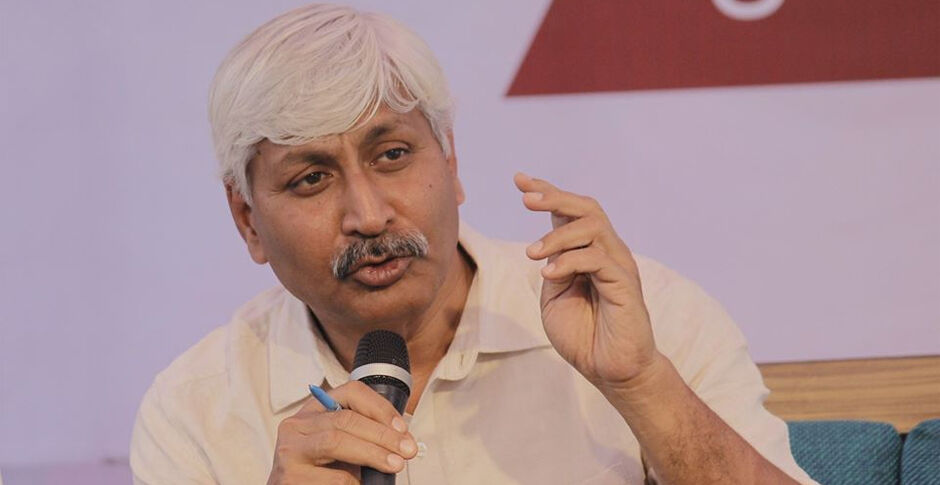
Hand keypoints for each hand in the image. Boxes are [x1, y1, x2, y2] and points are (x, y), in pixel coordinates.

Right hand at [267, 381, 417, 483]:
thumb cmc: (322, 473)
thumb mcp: (342, 448)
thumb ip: (363, 437)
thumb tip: (402, 442)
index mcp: (314, 411)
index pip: (351, 392)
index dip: (380, 407)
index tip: (401, 428)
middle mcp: (296, 426)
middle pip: (345, 418)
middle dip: (382, 434)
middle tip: (406, 451)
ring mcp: (289, 451)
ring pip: (336, 441)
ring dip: (372, 453)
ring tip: (393, 465)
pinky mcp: (289, 478)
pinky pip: (332, 477)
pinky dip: (353, 481)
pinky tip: (359, 484)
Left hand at [514, 173, 663, 393]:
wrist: (611, 370)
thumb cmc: (583, 335)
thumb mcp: (555, 299)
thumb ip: (552, 270)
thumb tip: (546, 250)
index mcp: (587, 252)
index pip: (569, 213)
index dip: (547, 192)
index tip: (519, 179)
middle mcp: (607, 251)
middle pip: (586, 208)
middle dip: (554, 198)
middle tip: (526, 198)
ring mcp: (619, 265)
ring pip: (593, 227)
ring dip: (558, 236)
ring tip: (532, 254)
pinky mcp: (626, 284)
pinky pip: (598, 259)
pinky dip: (570, 261)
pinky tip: (550, 273)